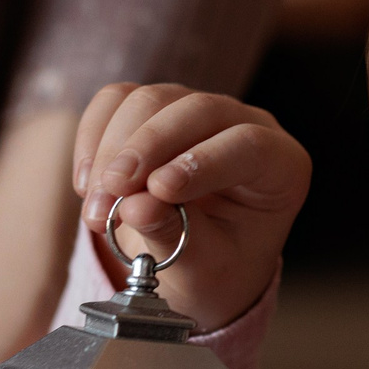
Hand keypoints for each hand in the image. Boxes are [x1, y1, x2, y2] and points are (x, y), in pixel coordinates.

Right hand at [74, 83, 310, 330]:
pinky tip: (88, 184)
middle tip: (113, 193)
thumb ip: (176, 237)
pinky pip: (117, 100)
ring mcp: (199, 110)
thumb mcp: (205, 268)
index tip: (160, 190)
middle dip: (146, 149)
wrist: (197, 263)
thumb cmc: (218, 267)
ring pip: (151, 100)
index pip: (248, 145)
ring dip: (113, 152)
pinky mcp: (156, 107)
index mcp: (280, 166)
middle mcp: (245, 125)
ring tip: (97, 211)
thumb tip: (136, 208)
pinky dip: (93, 138)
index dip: (202, 162)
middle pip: (196, 109)